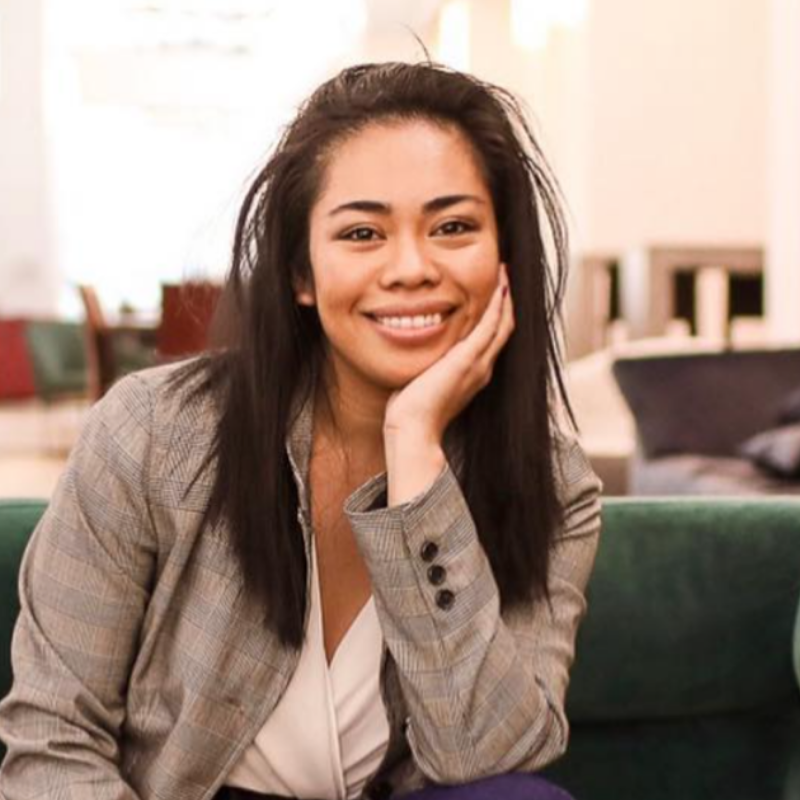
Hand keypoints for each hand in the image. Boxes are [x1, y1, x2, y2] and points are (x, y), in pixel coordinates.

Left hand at [383, 263, 514, 447]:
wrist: (414, 428)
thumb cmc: (412, 411)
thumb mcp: (424, 382)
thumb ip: (428, 367)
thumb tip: (417, 358)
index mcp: (472, 374)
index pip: (491, 339)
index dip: (497, 315)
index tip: (495, 293)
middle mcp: (482, 369)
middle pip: (504, 329)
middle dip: (506, 302)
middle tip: (506, 276)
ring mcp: (478, 365)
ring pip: (503, 325)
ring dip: (506, 298)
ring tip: (506, 274)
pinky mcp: (468, 360)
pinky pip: (491, 326)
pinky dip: (498, 305)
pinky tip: (501, 287)